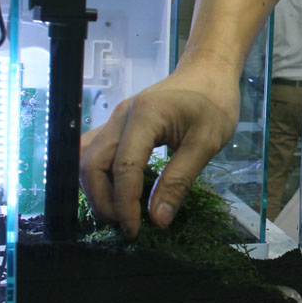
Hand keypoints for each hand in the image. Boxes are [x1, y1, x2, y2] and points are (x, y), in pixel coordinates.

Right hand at [78, 68, 239, 239]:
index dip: (125, 204)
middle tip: (127, 227)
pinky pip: (95, 152)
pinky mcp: (117, 126)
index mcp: (144, 116)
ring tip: (120, 215)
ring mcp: (114, 120)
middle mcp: (119, 116)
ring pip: (88, 160)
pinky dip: (99, 177)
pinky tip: (115, 194)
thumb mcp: (207, 143)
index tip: (136, 230)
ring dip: (96, 191)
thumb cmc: (214, 101)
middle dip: (104, 201)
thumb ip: (180, 180)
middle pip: (92, 164)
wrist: (208, 72)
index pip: (123, 167)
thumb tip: (158, 219)